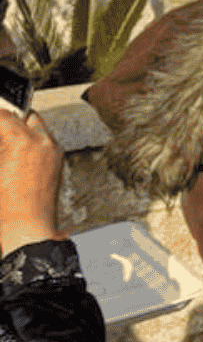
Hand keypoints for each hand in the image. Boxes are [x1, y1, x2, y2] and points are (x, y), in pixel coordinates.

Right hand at [0, 109, 63, 256]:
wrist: (28, 227)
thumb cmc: (6, 205)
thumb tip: (0, 135)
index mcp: (23, 140)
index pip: (4, 115)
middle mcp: (44, 142)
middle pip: (27, 116)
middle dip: (11, 120)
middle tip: (0, 131)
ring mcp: (55, 151)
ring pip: (39, 128)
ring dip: (24, 131)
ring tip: (8, 144)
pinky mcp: (59, 162)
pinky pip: (45, 143)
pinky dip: (33, 143)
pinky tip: (19, 156)